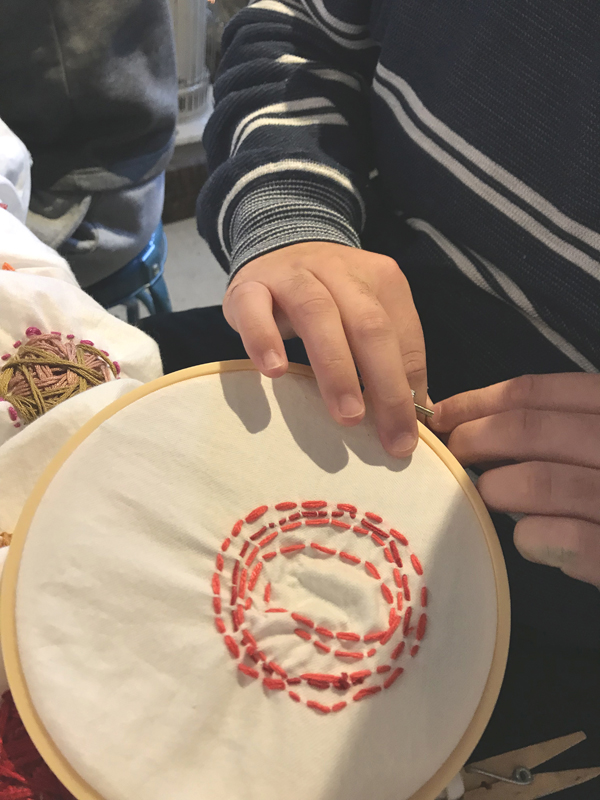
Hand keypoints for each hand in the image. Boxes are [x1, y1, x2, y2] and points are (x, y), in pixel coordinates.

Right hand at [223, 242, 426, 457]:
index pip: (404, 336)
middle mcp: (340, 272)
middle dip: (384, 385)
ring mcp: (293, 276)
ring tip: (346, 415)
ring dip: (336, 368)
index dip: (409, 387)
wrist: (279, 243)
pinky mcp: (250, 286)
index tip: (408, 435)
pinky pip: (255, 310)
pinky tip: (275, 371)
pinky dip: (264, 340)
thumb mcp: (365, 315)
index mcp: (381, 280)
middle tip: (389, 437)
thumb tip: (411, 419)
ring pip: (318, 314)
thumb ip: (389, 356)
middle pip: (369, 326)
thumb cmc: (330, 295)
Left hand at [430, 373, 599, 587]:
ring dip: (498, 489)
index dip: (478, 401)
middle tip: (455, 455)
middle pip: (531, 430)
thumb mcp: (597, 439)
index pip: (539, 392)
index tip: (442, 415)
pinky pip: (568, 540)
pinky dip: (533, 537)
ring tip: (489, 496)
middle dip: (476, 440)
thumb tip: (486, 425)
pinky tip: (527, 538)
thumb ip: (564, 428)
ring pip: (543, 482)